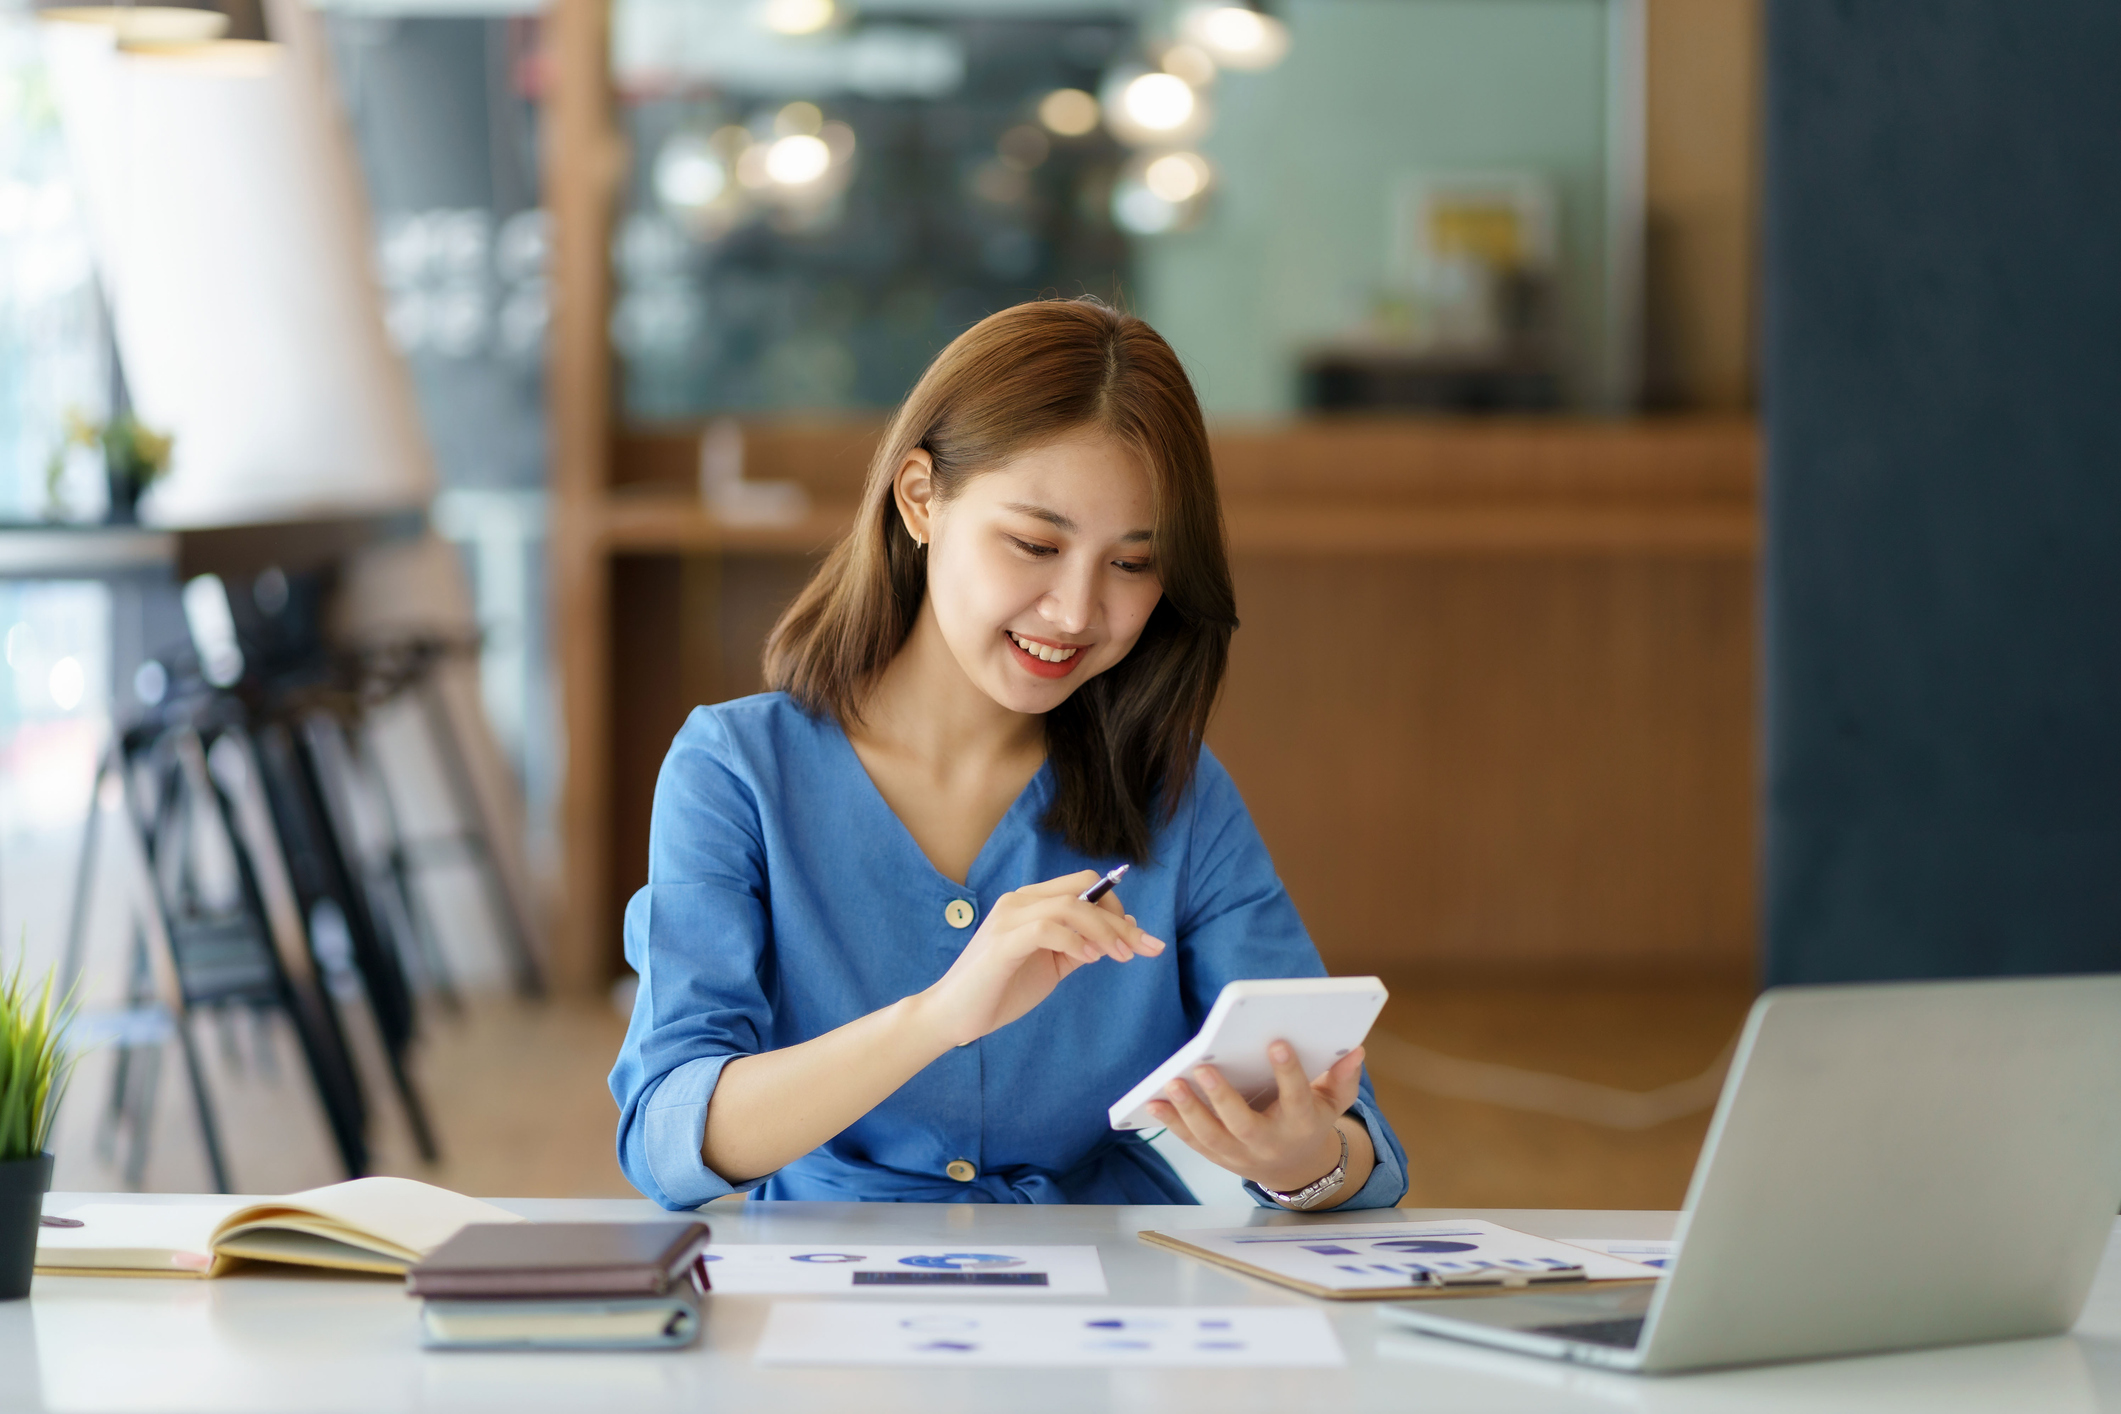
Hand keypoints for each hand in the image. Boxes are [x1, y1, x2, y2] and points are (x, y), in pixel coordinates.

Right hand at [914, 870, 1164, 1047]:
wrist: (952, 1016)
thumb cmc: (1000, 991)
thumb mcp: (1051, 965)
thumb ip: (1081, 945)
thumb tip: (1123, 929)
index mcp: (1030, 903)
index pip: (1081, 886)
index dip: (1116, 907)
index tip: (1140, 939)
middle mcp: (1019, 901)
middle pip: (1081, 891)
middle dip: (1119, 920)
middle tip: (1145, 948)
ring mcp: (1008, 919)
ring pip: (1069, 906)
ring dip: (1103, 930)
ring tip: (1120, 956)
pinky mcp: (1002, 942)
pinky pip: (1047, 928)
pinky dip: (1075, 941)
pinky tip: (1089, 959)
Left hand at [1147, 1040, 1368, 1195]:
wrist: (1296, 1169)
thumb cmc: (1311, 1122)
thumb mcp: (1334, 1103)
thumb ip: (1343, 1077)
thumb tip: (1355, 1049)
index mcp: (1301, 1124)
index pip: (1297, 1098)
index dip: (1289, 1072)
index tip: (1277, 1042)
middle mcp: (1270, 1143)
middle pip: (1244, 1124)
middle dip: (1222, 1097)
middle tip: (1203, 1066)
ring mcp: (1242, 1155)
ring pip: (1212, 1137)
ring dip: (1189, 1111)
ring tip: (1171, 1083)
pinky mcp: (1219, 1157)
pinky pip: (1193, 1142)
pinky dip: (1173, 1124)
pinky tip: (1154, 1102)